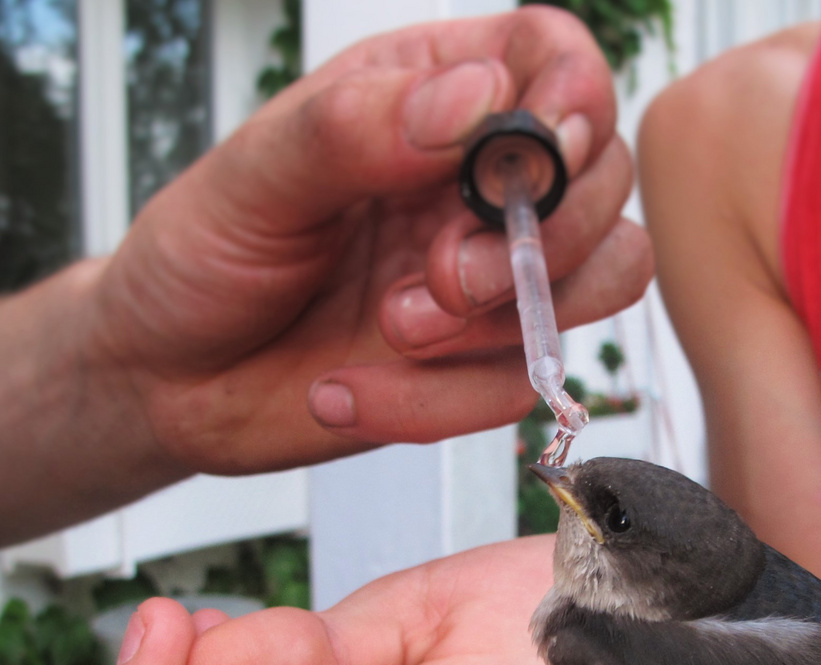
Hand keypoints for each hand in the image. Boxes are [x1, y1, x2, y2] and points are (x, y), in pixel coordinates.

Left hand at [3, 6, 651, 540]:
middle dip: (544, 237)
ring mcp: (492, 279)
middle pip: (604, 182)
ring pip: (603, 281)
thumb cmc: (204, 258)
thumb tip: (475, 100)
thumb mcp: (254, 178)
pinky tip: (351, 388)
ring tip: (398, 329)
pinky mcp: (482, 364)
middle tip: (445, 274)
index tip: (541, 148)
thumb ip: (356, 128)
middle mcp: (477, 187)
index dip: (575, 97)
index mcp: (430, 100)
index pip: (555, 61)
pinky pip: (522, 386)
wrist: (171, 381)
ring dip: (510, 321)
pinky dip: (437, 402)